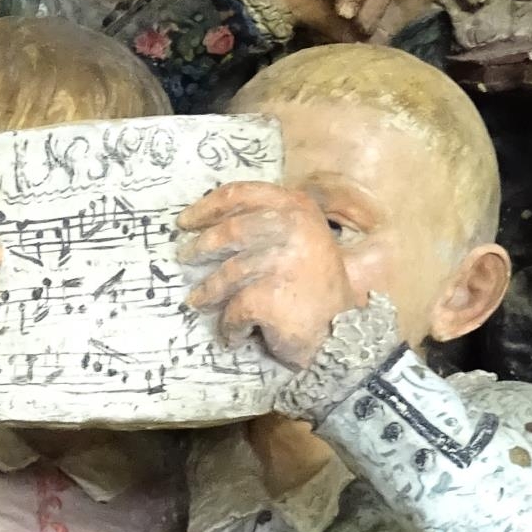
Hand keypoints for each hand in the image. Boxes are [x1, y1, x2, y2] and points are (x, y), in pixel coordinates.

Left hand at [180, 182, 360, 368]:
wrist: (346, 334)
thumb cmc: (321, 289)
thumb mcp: (307, 240)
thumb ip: (272, 223)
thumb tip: (214, 223)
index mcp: (297, 208)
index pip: (240, 194)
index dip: (206, 206)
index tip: (185, 220)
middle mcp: (291, 228)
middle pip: (229, 231)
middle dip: (200, 246)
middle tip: (185, 257)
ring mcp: (279, 262)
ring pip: (227, 274)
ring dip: (208, 292)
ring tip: (198, 302)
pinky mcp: (267, 298)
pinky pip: (234, 311)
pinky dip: (230, 327)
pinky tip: (234, 336)